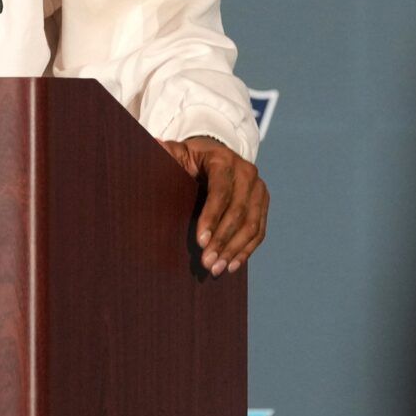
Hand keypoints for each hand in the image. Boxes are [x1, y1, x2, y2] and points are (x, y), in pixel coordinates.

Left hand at [160, 136, 268, 275]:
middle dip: (222, 241)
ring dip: (234, 250)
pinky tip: (232, 265)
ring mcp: (258, 188)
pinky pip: (259, 230)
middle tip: (207, 263)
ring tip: (217, 269)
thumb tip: (152, 146)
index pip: (221, 191)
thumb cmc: (189, 158)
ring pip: (252, 225)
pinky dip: (246, 250)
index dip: (211, 218)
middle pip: (238, 212)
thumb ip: (164, 153)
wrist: (214, 155)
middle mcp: (247, 172)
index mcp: (224, 159)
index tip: (200, 242)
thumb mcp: (175, 152)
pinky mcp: (262, 202)